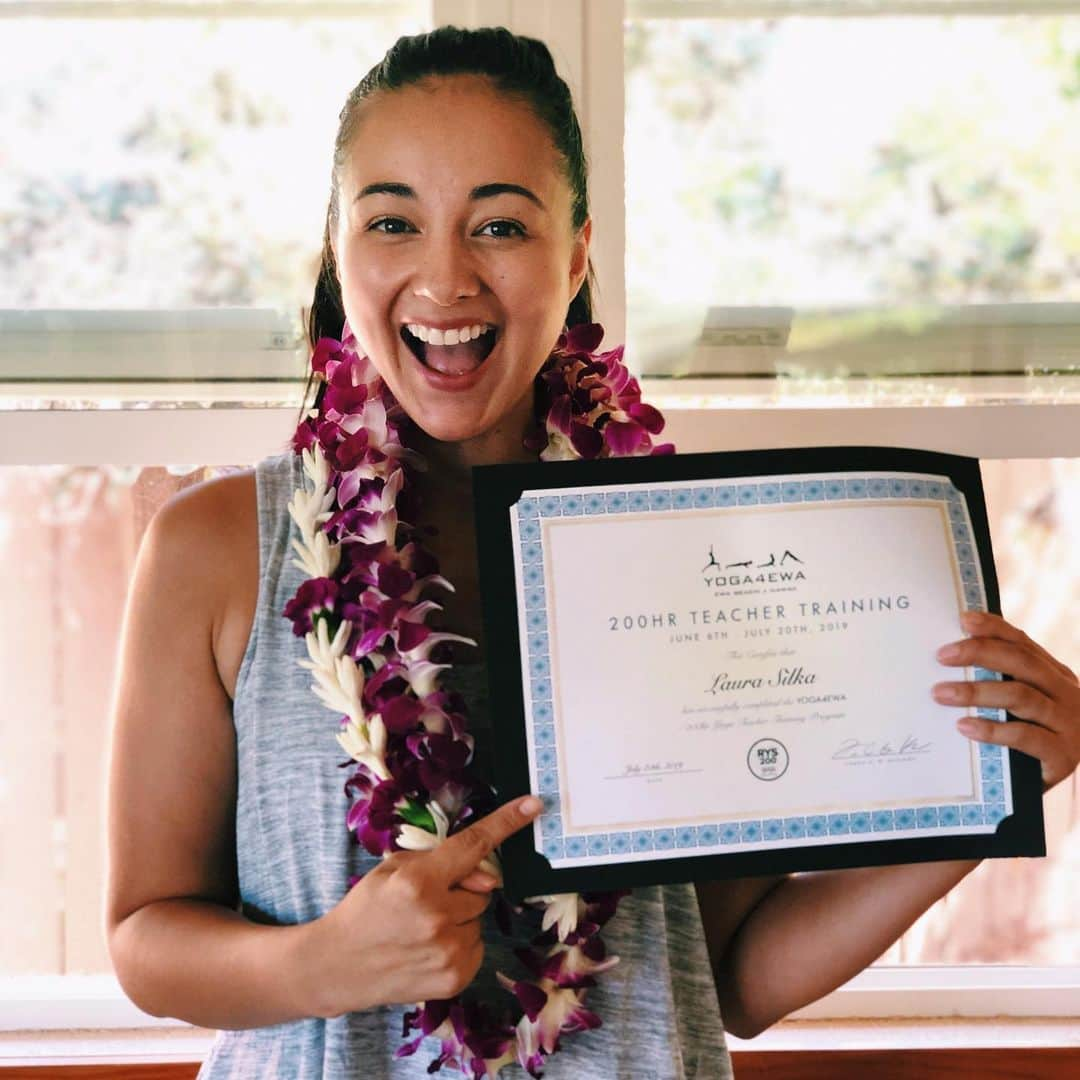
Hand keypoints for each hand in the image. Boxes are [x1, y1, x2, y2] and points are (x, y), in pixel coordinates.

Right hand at [301, 794, 541, 1018]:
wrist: (337, 965)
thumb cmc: (367, 908)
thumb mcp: (393, 868)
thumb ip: (441, 861)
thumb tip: (488, 876)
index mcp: (418, 882)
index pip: (473, 844)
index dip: (506, 822)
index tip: (533, 805)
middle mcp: (437, 917)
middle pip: (483, 886)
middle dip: (463, 888)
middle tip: (428, 900)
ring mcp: (448, 952)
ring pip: (480, 917)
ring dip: (461, 917)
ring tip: (423, 928)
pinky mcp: (455, 979)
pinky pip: (477, 946)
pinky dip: (460, 943)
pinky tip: (429, 948)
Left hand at [933, 610, 1079, 790]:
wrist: (1049, 781)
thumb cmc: (1027, 739)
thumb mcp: (1017, 706)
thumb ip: (997, 681)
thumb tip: (948, 656)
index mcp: (1054, 675)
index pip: (1023, 643)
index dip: (994, 628)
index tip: (963, 620)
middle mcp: (1066, 694)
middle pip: (1022, 663)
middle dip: (980, 653)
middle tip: (942, 655)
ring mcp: (1069, 724)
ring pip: (1021, 696)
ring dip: (977, 692)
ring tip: (941, 693)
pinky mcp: (1063, 756)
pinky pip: (1025, 737)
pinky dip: (993, 730)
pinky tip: (964, 727)